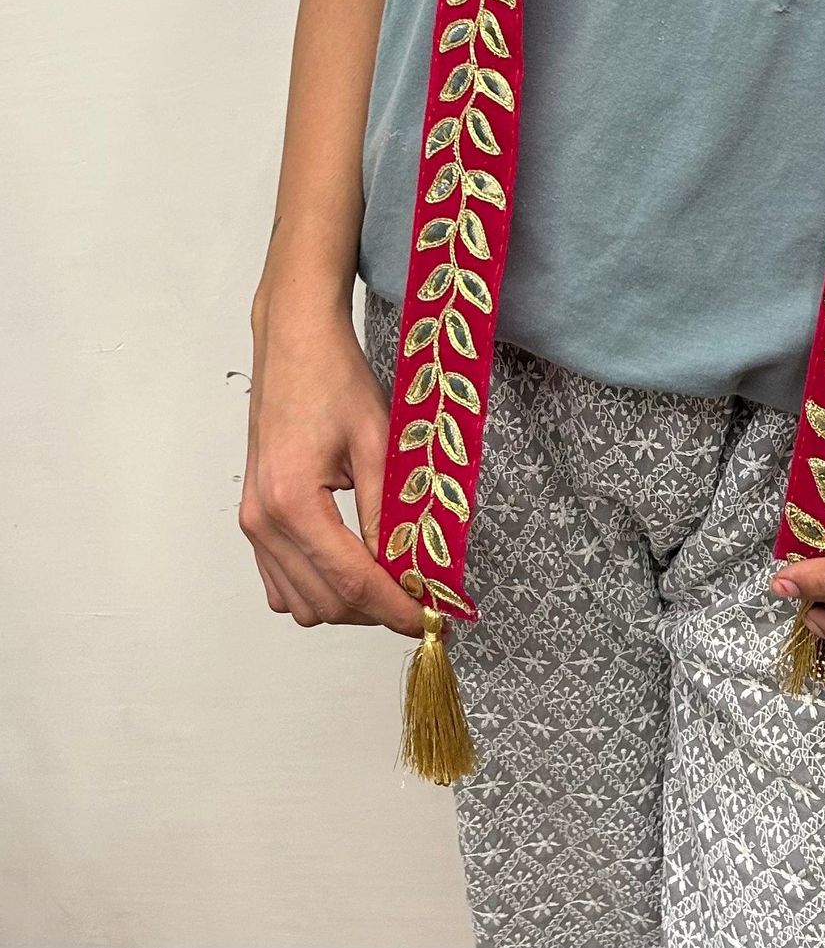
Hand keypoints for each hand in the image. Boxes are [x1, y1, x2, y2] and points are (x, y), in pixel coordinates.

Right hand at [239, 293, 423, 635]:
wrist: (294, 345)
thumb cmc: (336, 381)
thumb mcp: (379, 442)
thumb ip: (391, 512)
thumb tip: (413, 568)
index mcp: (293, 502)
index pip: (350, 581)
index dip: (395, 607)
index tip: (431, 619)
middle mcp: (263, 521)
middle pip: (324, 602)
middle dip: (376, 609)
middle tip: (422, 597)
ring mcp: (252, 523)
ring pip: (300, 602)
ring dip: (348, 602)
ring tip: (393, 580)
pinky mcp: (253, 519)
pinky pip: (282, 582)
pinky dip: (319, 587)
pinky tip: (356, 564)